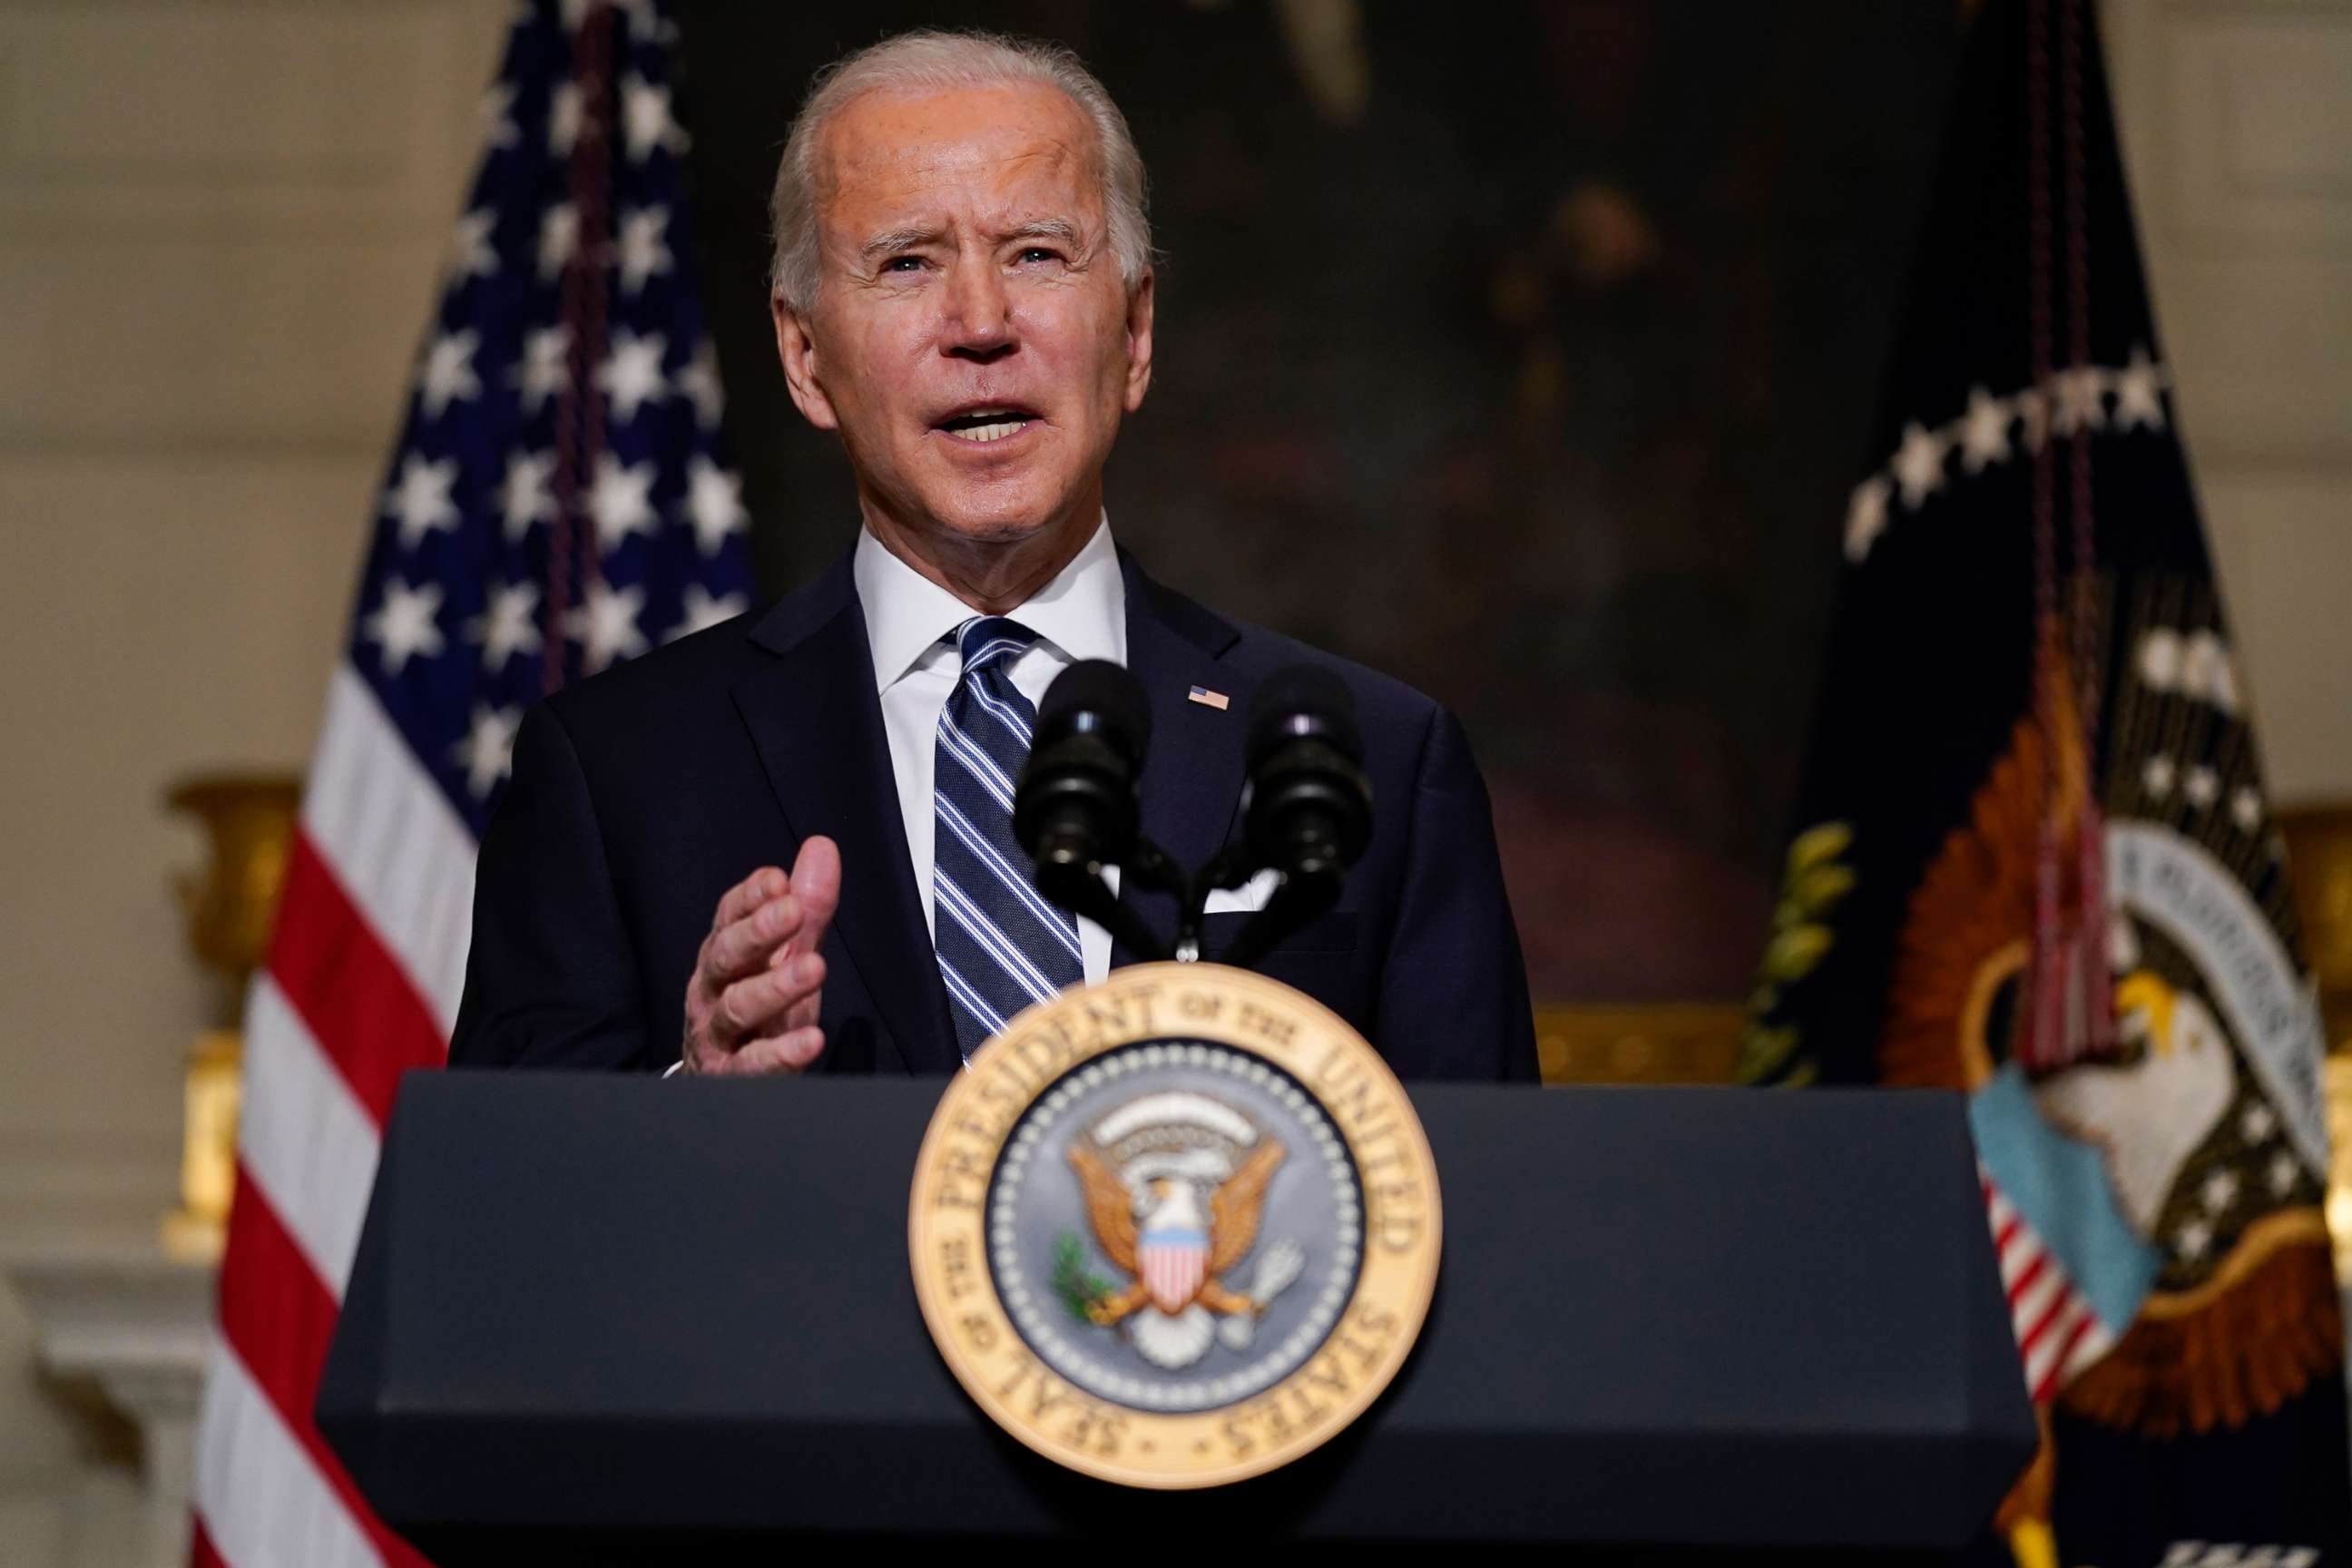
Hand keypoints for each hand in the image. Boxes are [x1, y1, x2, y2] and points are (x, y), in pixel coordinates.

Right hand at [680, 837, 841, 1074]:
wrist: (722, 1083)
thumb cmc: (760, 1009)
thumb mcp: (786, 956)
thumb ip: (807, 907)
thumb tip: (822, 846)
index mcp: (724, 954)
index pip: (728, 917)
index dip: (751, 897)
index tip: (778, 880)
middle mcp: (712, 990)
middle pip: (726, 955)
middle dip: (758, 931)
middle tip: (793, 910)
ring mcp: (717, 1036)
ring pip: (736, 1007)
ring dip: (775, 986)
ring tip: (815, 968)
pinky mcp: (731, 1079)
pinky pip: (753, 1066)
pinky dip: (781, 1053)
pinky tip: (812, 1040)